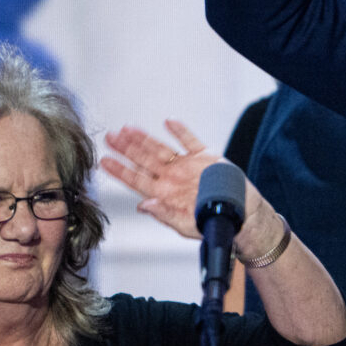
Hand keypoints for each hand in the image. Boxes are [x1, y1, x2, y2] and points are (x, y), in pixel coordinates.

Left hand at [100, 120, 255, 238]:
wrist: (241, 214)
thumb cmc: (213, 223)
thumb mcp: (185, 224)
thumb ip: (164, 214)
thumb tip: (144, 206)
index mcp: (164, 194)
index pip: (137, 180)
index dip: (120, 170)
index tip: (105, 161)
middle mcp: (172, 178)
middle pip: (144, 160)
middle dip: (126, 148)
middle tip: (110, 137)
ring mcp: (187, 166)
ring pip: (161, 148)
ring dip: (145, 138)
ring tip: (129, 128)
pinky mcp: (205, 157)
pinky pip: (190, 141)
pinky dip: (180, 131)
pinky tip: (169, 122)